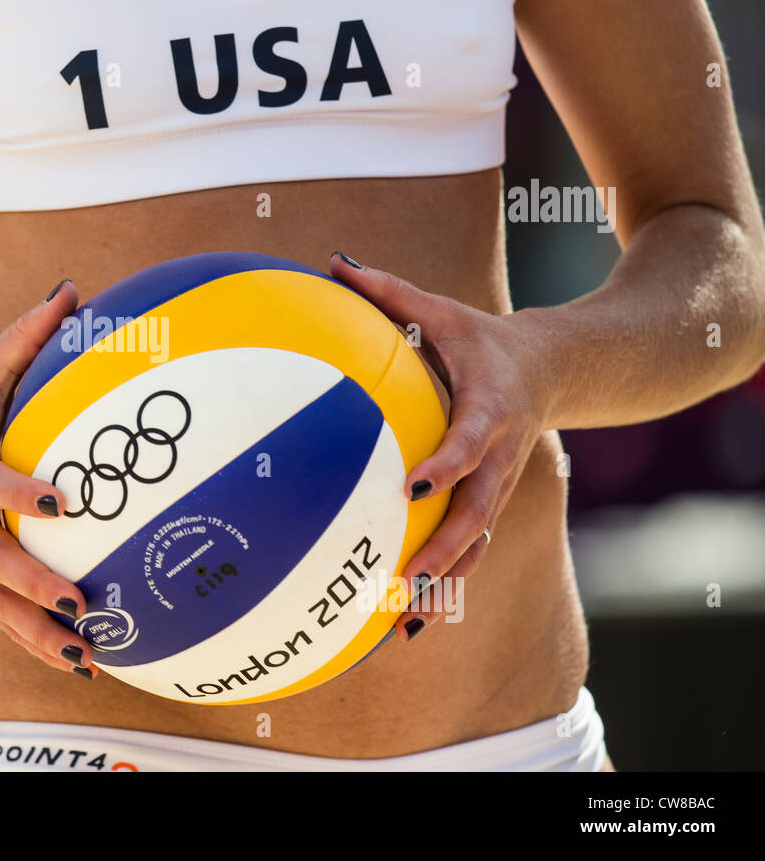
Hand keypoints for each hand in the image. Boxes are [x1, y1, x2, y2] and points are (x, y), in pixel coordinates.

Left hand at [328, 253, 555, 643]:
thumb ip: (390, 290)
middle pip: (478, 514)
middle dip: (444, 553)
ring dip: (443, 587)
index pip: (472, 443)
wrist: (554, 367)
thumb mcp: (444, 308)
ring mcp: (498, 486)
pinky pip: (469, 550)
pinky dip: (445, 586)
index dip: (447, 465)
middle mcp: (499, 457)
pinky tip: (406, 623)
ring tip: (402, 627)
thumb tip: (333, 261)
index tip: (413, 486)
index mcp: (490, 409)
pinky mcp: (490, 502)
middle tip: (405, 584)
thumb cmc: (483, 338)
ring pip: (476, 546)